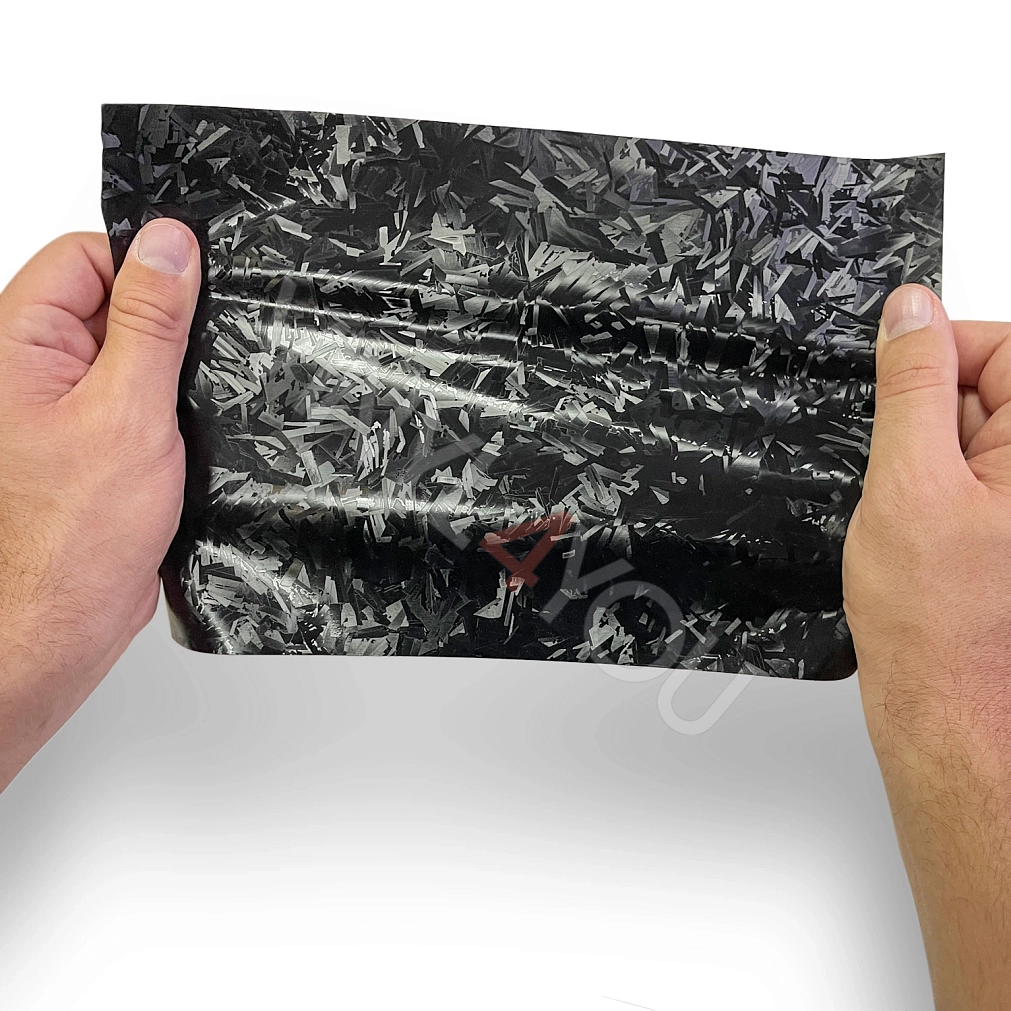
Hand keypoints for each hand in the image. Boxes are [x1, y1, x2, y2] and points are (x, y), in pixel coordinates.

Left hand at [0, 221, 199, 790]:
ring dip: (170, 372)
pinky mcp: (94, 441)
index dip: (145, 266)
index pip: (84, 257)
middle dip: (166, 325)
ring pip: (132, 352)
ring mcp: (63, 406)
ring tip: (183, 410)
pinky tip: (185, 434)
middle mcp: (32, 368)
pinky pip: (138, 396)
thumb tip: (170, 243)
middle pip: (109, 301)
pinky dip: (169, 407)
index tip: (195, 294)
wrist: (60, 622)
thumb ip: (150, 320)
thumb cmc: (73, 536)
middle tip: (193, 366)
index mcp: (18, 343)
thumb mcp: (127, 410)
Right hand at [843, 284, 1010, 1006]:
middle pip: (987, 389)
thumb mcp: (907, 483)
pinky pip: (965, 477)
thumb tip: (910, 311)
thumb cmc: (939, 623)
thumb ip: (910, 387)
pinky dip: (933, 491)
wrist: (947, 710)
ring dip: (928, 461)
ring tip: (919, 521)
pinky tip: (925, 536)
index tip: (900, 401)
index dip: (937, 360)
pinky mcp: (1007, 529)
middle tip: (910, 483)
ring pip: (968, 435)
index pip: (1001, 346)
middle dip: (930, 421)